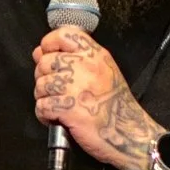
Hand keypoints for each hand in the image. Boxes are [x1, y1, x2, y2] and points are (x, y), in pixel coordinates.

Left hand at [34, 28, 161, 169]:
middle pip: (45, 62)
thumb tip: (39, 52)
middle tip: (57, 91)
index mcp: (95, 55)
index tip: (49, 57)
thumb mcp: (102, 72)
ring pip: (41, 85)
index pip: (63, 35)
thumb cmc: (115, 106)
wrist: (130, 134)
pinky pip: (42, 106)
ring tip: (59, 106)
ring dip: (44, 98)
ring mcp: (77, 87)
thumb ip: (73, 58)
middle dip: (45, 78)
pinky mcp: (70, 108)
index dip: (49, 45)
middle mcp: (86, 67)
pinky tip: (57, 118)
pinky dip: (44, 115)